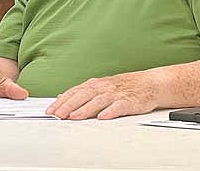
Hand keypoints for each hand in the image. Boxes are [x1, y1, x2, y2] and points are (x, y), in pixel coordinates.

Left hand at [45, 71, 159, 119]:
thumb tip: (61, 96)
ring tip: (74, 117)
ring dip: (84, 109)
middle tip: (57, 115)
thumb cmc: (124, 86)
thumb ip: (81, 92)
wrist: (149, 83)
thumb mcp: (100, 86)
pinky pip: (118, 106)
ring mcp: (116, 94)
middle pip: (82, 96)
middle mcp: (103, 87)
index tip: (50, 110)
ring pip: (97, 101)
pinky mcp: (129, 101)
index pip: (74, 92)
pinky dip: (110, 111)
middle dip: (68, 105)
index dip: (61, 101)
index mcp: (95, 84)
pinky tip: (103, 117)